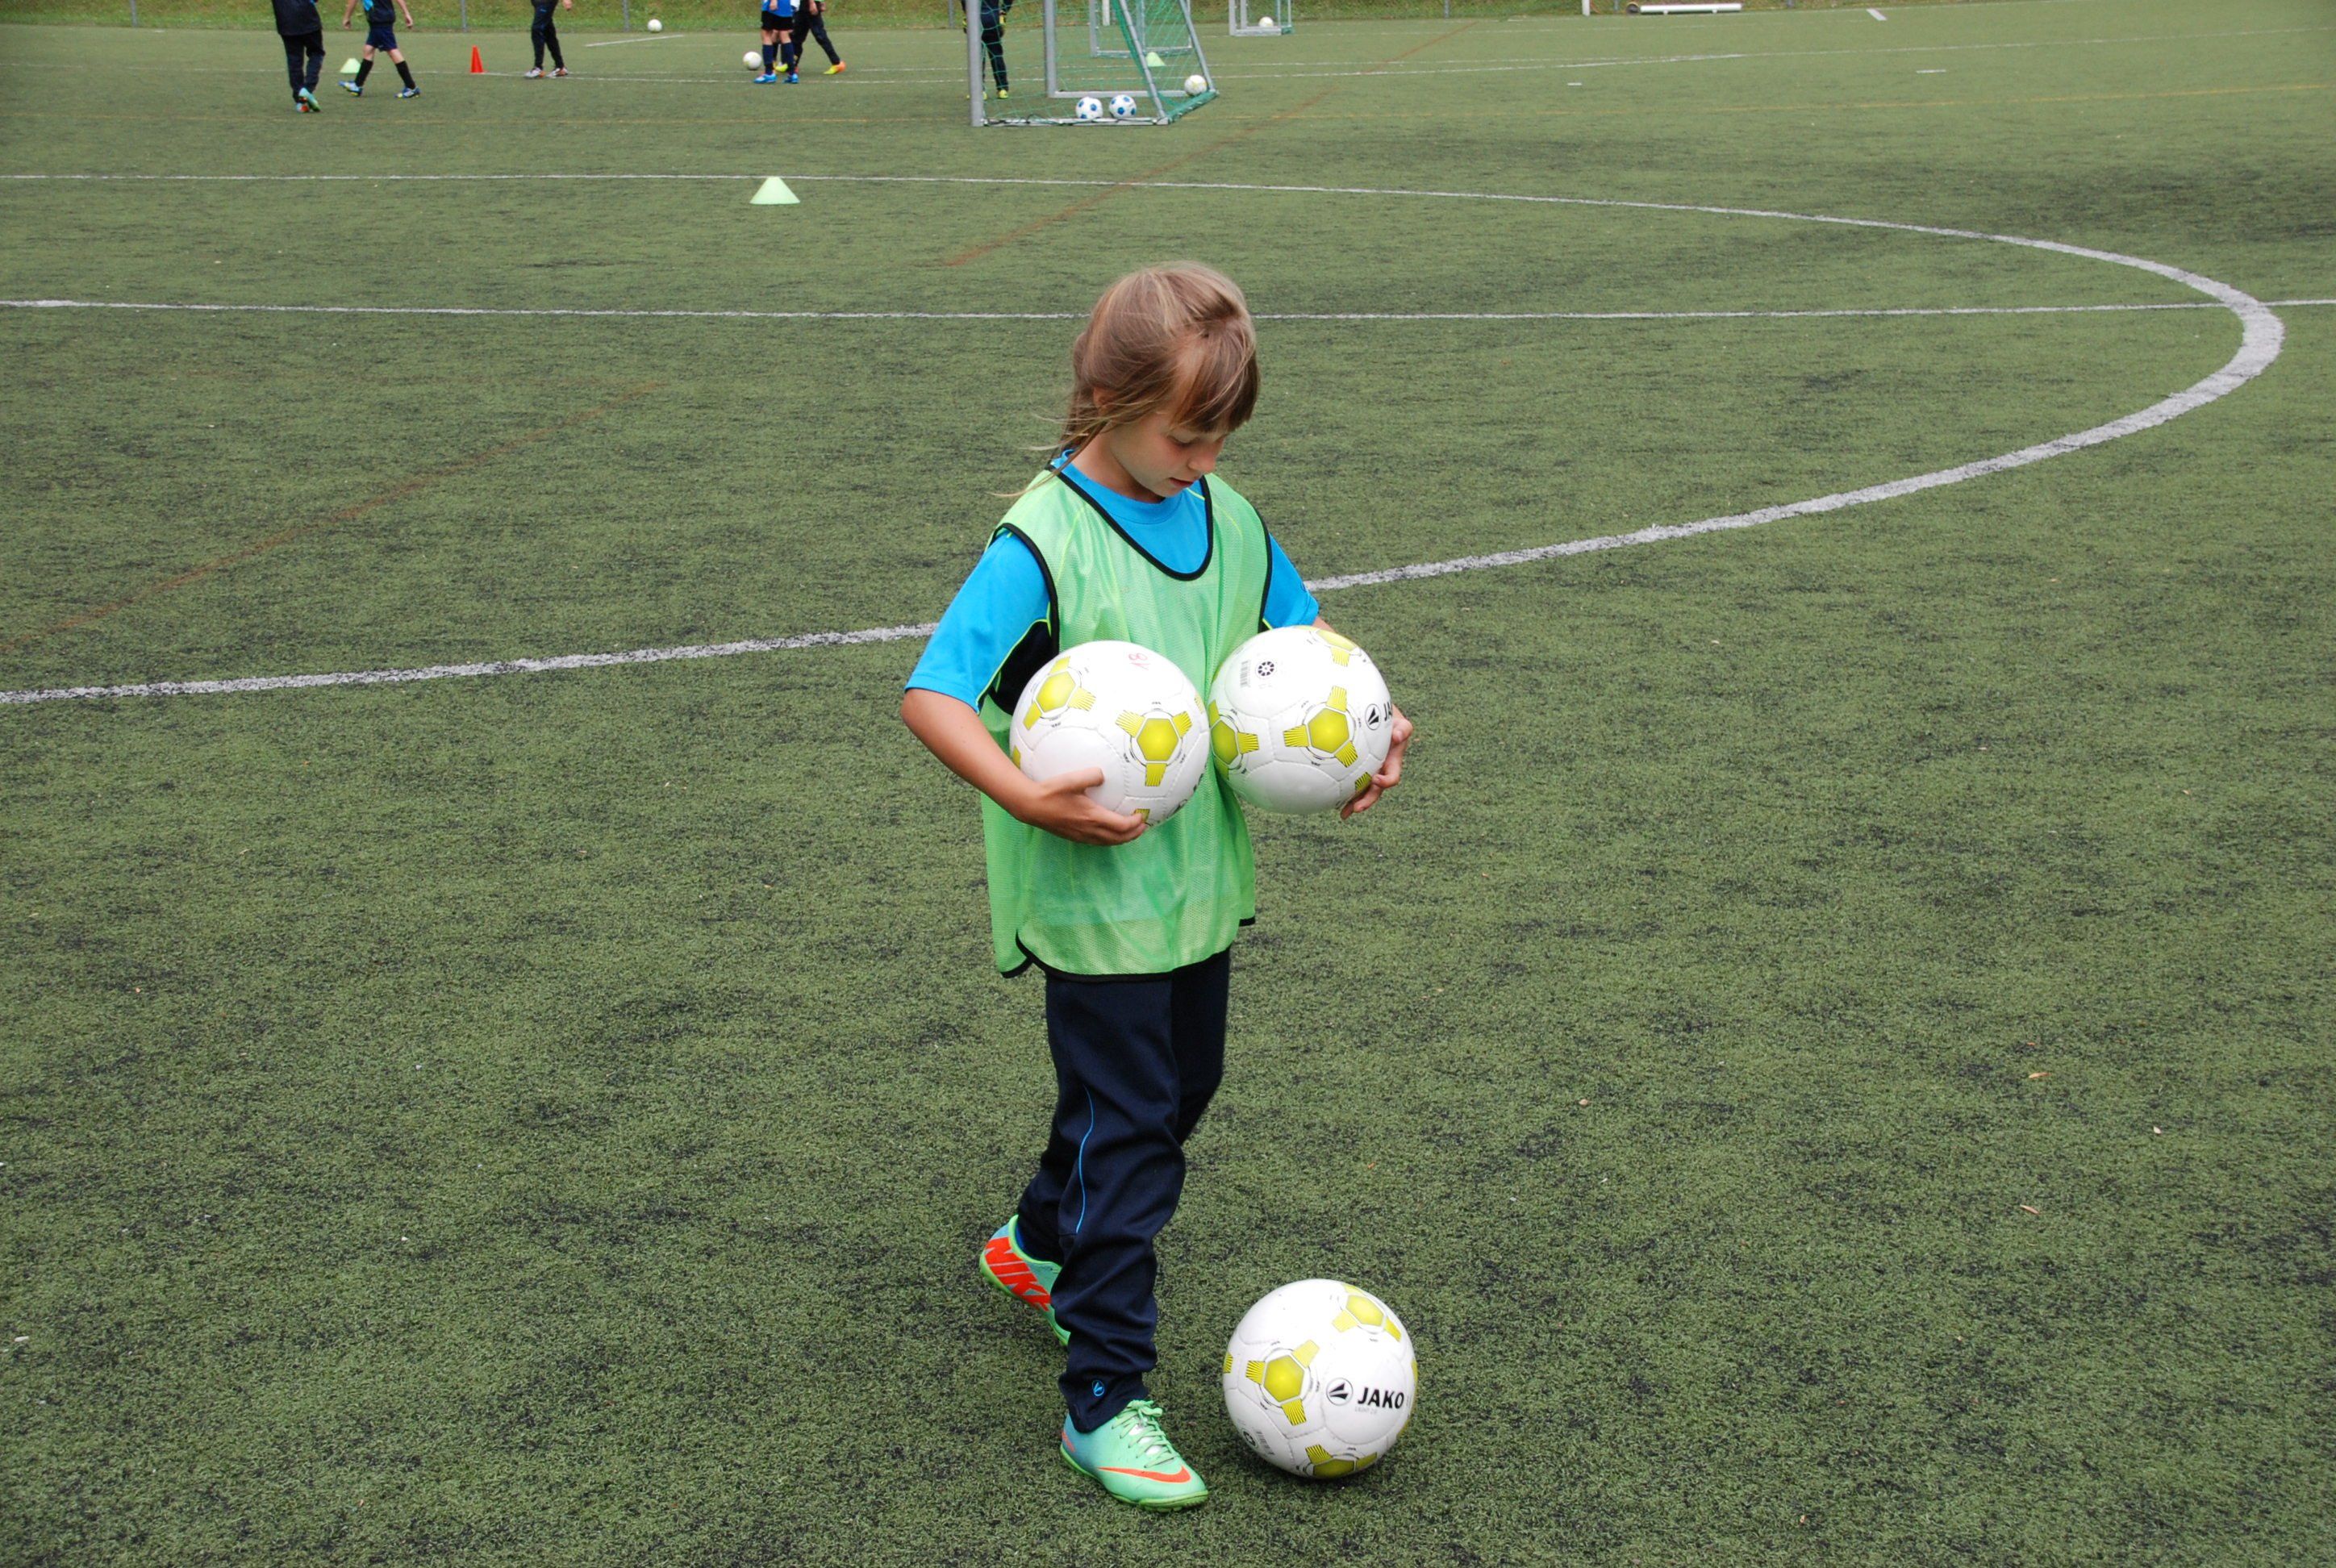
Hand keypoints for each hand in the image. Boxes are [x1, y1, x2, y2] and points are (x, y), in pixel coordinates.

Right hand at [1016, 769, 1147, 846]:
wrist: (1030, 806)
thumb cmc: (1050, 792)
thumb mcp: (1071, 780)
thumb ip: (1090, 775)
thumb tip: (1103, 774)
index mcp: (1092, 817)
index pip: (1121, 826)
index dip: (1135, 823)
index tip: (1142, 815)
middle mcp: (1089, 830)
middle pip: (1118, 838)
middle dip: (1134, 834)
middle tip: (1143, 826)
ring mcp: (1081, 836)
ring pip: (1108, 842)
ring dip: (1123, 839)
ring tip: (1131, 832)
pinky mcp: (1074, 837)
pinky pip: (1098, 842)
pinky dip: (1110, 840)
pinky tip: (1109, 832)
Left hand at [1340, 704, 1411, 818]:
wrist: (1374, 714)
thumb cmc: (1387, 717)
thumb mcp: (1398, 721)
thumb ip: (1402, 728)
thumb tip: (1398, 736)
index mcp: (1392, 761)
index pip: (1392, 776)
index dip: (1385, 781)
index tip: (1375, 780)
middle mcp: (1381, 769)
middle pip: (1376, 790)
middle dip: (1367, 801)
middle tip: (1356, 808)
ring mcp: (1368, 771)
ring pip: (1362, 791)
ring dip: (1354, 803)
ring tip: (1343, 814)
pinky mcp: (1356, 769)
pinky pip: (1350, 782)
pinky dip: (1342, 791)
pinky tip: (1332, 799)